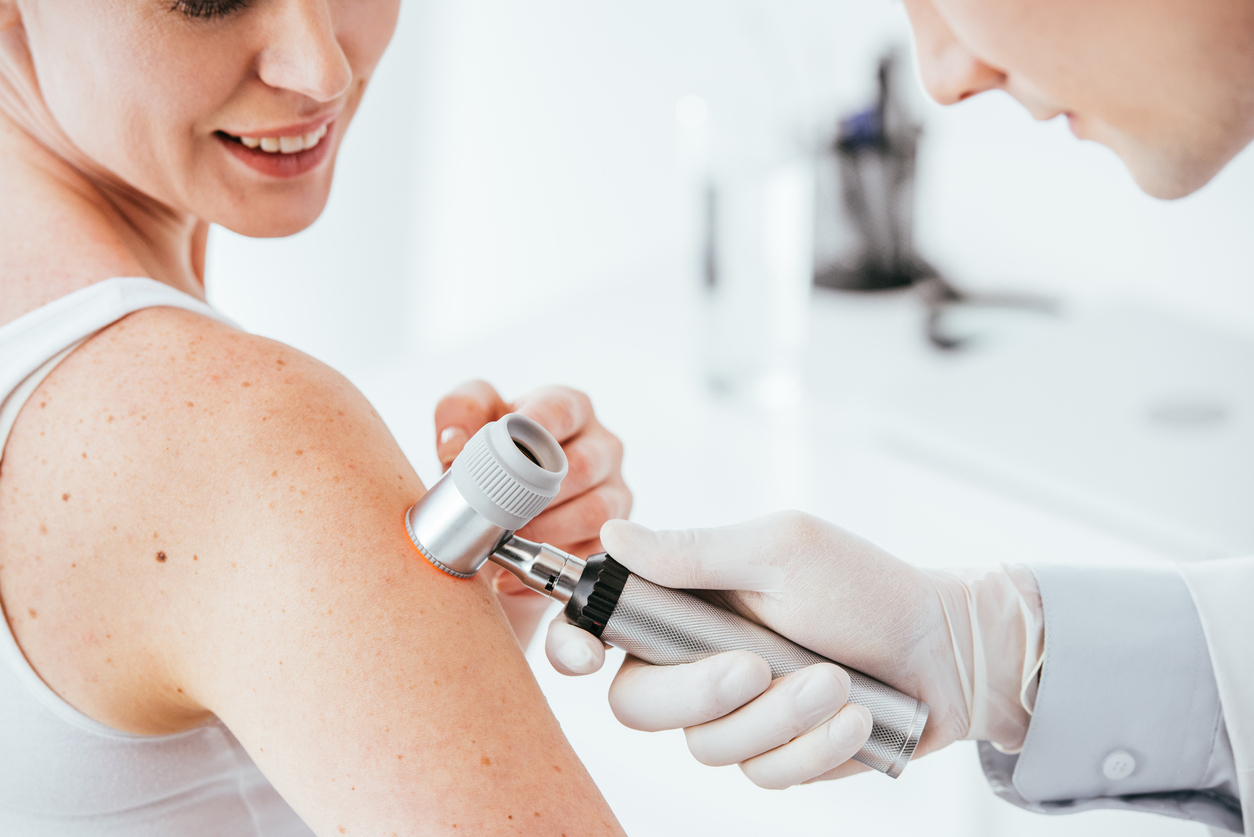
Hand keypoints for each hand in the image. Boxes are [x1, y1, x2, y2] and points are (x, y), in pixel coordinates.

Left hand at [434, 380, 631, 645]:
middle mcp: (600, 447)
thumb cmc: (492, 460)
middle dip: (537, 491)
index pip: (560, 409)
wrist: (499, 517)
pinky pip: (591, 551)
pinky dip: (547, 565)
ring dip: (545, 529)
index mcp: (569, 409)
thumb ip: (458, 413)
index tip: (506, 449)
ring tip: (506, 540)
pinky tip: (509, 573)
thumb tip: (454, 444)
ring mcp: (613, 491)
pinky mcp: (610, 536)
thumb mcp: (470, 426)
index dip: (535, 428)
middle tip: (498, 507)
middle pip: (583, 464)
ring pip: (595, 510)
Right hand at [545, 512, 1043, 787]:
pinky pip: (765, 776)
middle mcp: (695, 664)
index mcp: (685, 605)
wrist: (943, 647)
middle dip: (699, 692)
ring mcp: (734, 716)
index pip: (600, 629)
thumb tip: (614, 536)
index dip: (574, 643)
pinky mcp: (774, 757)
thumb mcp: (782, 551)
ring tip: (837, 682)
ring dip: (779, 718)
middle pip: (637, 705)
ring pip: (707, 746)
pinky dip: (813, 748)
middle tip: (758, 666)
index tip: (586, 654)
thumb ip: (695, 553)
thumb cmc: (863, 585)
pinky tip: (854, 717)